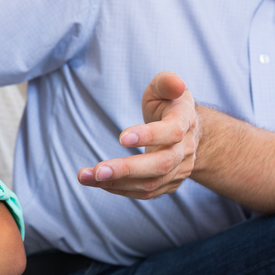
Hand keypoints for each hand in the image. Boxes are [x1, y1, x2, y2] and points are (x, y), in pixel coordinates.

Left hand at [77, 71, 199, 199]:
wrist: (188, 130)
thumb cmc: (169, 103)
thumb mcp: (165, 86)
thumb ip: (167, 82)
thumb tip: (176, 83)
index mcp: (185, 121)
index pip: (172, 132)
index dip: (148, 135)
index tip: (121, 137)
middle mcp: (186, 149)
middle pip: (161, 165)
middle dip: (127, 169)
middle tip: (98, 170)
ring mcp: (180, 170)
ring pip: (151, 183)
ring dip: (116, 182)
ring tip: (85, 176)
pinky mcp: (170, 184)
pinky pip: (146, 192)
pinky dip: (121, 189)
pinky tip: (99, 182)